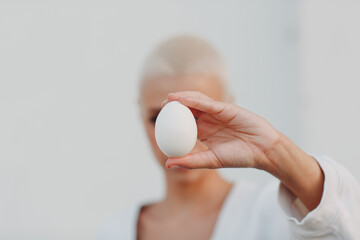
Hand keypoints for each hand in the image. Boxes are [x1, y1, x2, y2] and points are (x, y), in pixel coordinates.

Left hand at [162, 91, 323, 210]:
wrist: (263, 151)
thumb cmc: (239, 157)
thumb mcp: (211, 160)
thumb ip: (191, 161)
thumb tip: (167, 164)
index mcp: (205, 133)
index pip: (184, 124)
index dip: (172, 121)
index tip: (159, 123)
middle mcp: (209, 121)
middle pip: (188, 110)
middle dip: (174, 106)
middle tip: (161, 108)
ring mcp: (217, 113)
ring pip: (196, 102)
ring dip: (181, 98)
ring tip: (168, 99)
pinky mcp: (226, 108)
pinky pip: (207, 103)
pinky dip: (194, 100)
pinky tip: (181, 98)